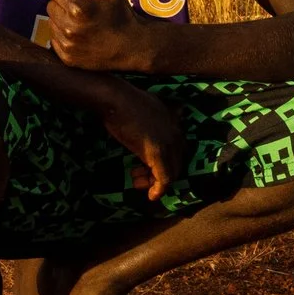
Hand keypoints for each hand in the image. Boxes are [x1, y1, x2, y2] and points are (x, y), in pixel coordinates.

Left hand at [44, 0, 153, 72]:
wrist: (132, 47)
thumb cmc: (120, 14)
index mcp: (79, 8)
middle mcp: (70, 28)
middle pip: (51, 7)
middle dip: (64, 6)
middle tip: (81, 11)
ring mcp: (68, 46)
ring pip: (51, 24)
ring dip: (62, 21)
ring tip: (81, 24)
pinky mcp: (67, 59)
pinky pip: (54, 41)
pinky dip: (63, 38)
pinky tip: (79, 37)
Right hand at [93, 76, 183, 202]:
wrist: (115, 99)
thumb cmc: (125, 102)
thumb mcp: (148, 106)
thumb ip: (158, 115)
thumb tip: (167, 118)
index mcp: (175, 122)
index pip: (177, 150)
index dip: (162, 162)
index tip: (145, 167)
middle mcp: (177, 133)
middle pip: (176, 163)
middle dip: (158, 174)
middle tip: (139, 178)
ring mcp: (169, 143)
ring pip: (171, 172)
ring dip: (155, 182)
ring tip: (138, 183)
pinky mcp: (158, 153)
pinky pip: (165, 178)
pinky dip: (159, 189)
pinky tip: (151, 195)